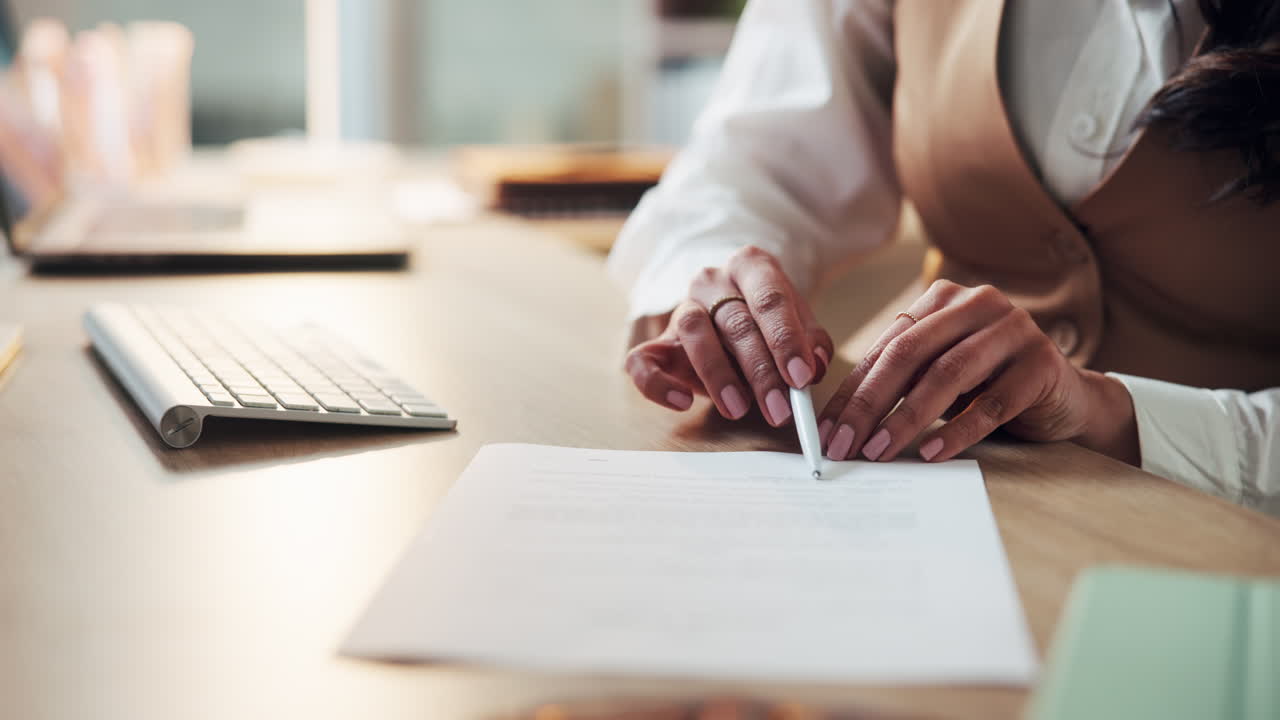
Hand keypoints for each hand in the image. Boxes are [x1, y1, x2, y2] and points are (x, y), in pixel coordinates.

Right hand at [624, 246, 833, 425]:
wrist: (731, 314)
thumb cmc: (769, 322)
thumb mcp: (799, 324)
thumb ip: (810, 342)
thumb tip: (812, 367)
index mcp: (751, 267)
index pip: (770, 298)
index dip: (786, 339)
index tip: (800, 377)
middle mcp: (712, 281)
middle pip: (736, 322)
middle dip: (760, 370)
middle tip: (779, 409)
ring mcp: (682, 308)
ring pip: (694, 332)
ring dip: (718, 375)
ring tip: (738, 409)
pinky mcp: (658, 341)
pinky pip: (642, 360)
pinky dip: (658, 384)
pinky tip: (683, 401)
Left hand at [818, 280, 1138, 463]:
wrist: (1065, 397)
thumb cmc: (989, 386)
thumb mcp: (940, 376)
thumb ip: (900, 382)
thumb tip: (842, 423)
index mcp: (942, 301)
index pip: (886, 348)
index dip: (853, 391)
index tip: (826, 431)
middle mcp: (977, 304)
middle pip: (910, 354)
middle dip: (870, 403)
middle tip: (844, 444)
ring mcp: (1013, 329)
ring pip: (947, 374)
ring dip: (907, 417)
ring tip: (879, 450)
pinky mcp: (1042, 363)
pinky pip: (992, 402)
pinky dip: (957, 431)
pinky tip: (931, 452)